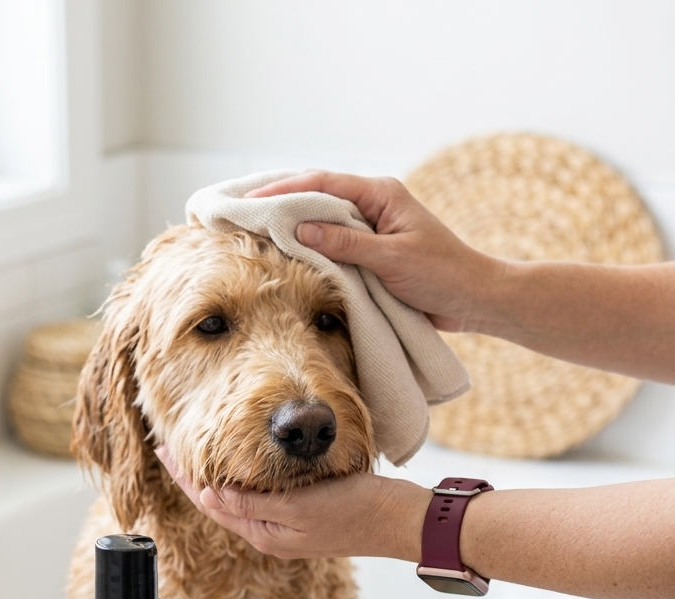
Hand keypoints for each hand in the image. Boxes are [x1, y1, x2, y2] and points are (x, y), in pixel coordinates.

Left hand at [156, 447, 428, 560]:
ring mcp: (286, 525)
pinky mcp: (303, 513)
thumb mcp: (300, 506)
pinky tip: (238, 465)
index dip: (186, 476)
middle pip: (218, 503)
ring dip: (214, 478)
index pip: (211, 503)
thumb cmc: (356, 510)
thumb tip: (210, 496)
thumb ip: (254, 503)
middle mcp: (270, 532)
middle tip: (168, 447)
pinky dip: (241, 480)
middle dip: (192, 476)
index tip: (164, 450)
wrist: (400, 520)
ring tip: (194, 454)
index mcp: (265, 533)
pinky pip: (259, 497)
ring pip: (237, 500)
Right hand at [246, 171, 501, 332]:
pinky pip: (333, 245)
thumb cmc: (442, 274)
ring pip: (322, 221)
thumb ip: (345, 243)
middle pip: (317, 197)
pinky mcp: (371, 252)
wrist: (474, 299)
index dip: (284, 190)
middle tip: (241, 209)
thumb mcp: (391, 258)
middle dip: (279, 202)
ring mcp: (371, 228)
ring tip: (253, 229)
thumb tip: (299, 228)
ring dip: (291, 225)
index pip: (322, 184)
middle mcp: (373, 205)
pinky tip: (286, 255)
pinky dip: (309, 248)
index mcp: (381, 194)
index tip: (251, 200)